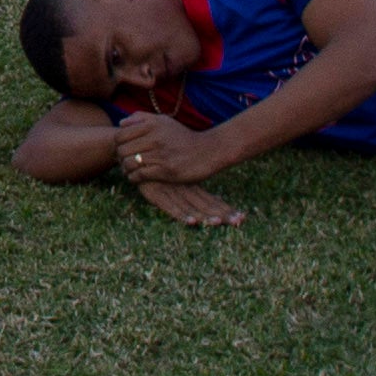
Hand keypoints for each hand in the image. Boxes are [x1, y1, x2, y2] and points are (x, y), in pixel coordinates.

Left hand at [108, 108, 230, 188]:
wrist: (208, 151)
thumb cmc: (183, 136)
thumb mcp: (164, 121)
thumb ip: (142, 118)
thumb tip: (121, 123)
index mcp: (152, 125)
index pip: (120, 135)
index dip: (117, 144)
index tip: (122, 149)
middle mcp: (154, 138)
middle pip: (122, 150)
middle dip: (120, 158)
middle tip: (124, 162)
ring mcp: (160, 155)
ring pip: (129, 163)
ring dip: (126, 169)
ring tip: (130, 171)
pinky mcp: (165, 171)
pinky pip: (140, 175)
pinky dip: (134, 178)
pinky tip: (137, 178)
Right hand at [131, 175, 245, 228]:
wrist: (132, 152)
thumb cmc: (157, 164)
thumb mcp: (176, 173)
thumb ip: (192, 182)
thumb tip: (214, 197)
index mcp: (192, 185)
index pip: (213, 200)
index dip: (227, 209)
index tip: (242, 218)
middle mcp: (185, 188)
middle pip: (207, 204)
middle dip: (223, 214)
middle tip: (239, 221)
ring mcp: (172, 191)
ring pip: (192, 207)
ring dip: (205, 216)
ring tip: (218, 223)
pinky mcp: (157, 194)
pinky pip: (171, 207)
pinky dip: (182, 215)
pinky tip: (192, 221)